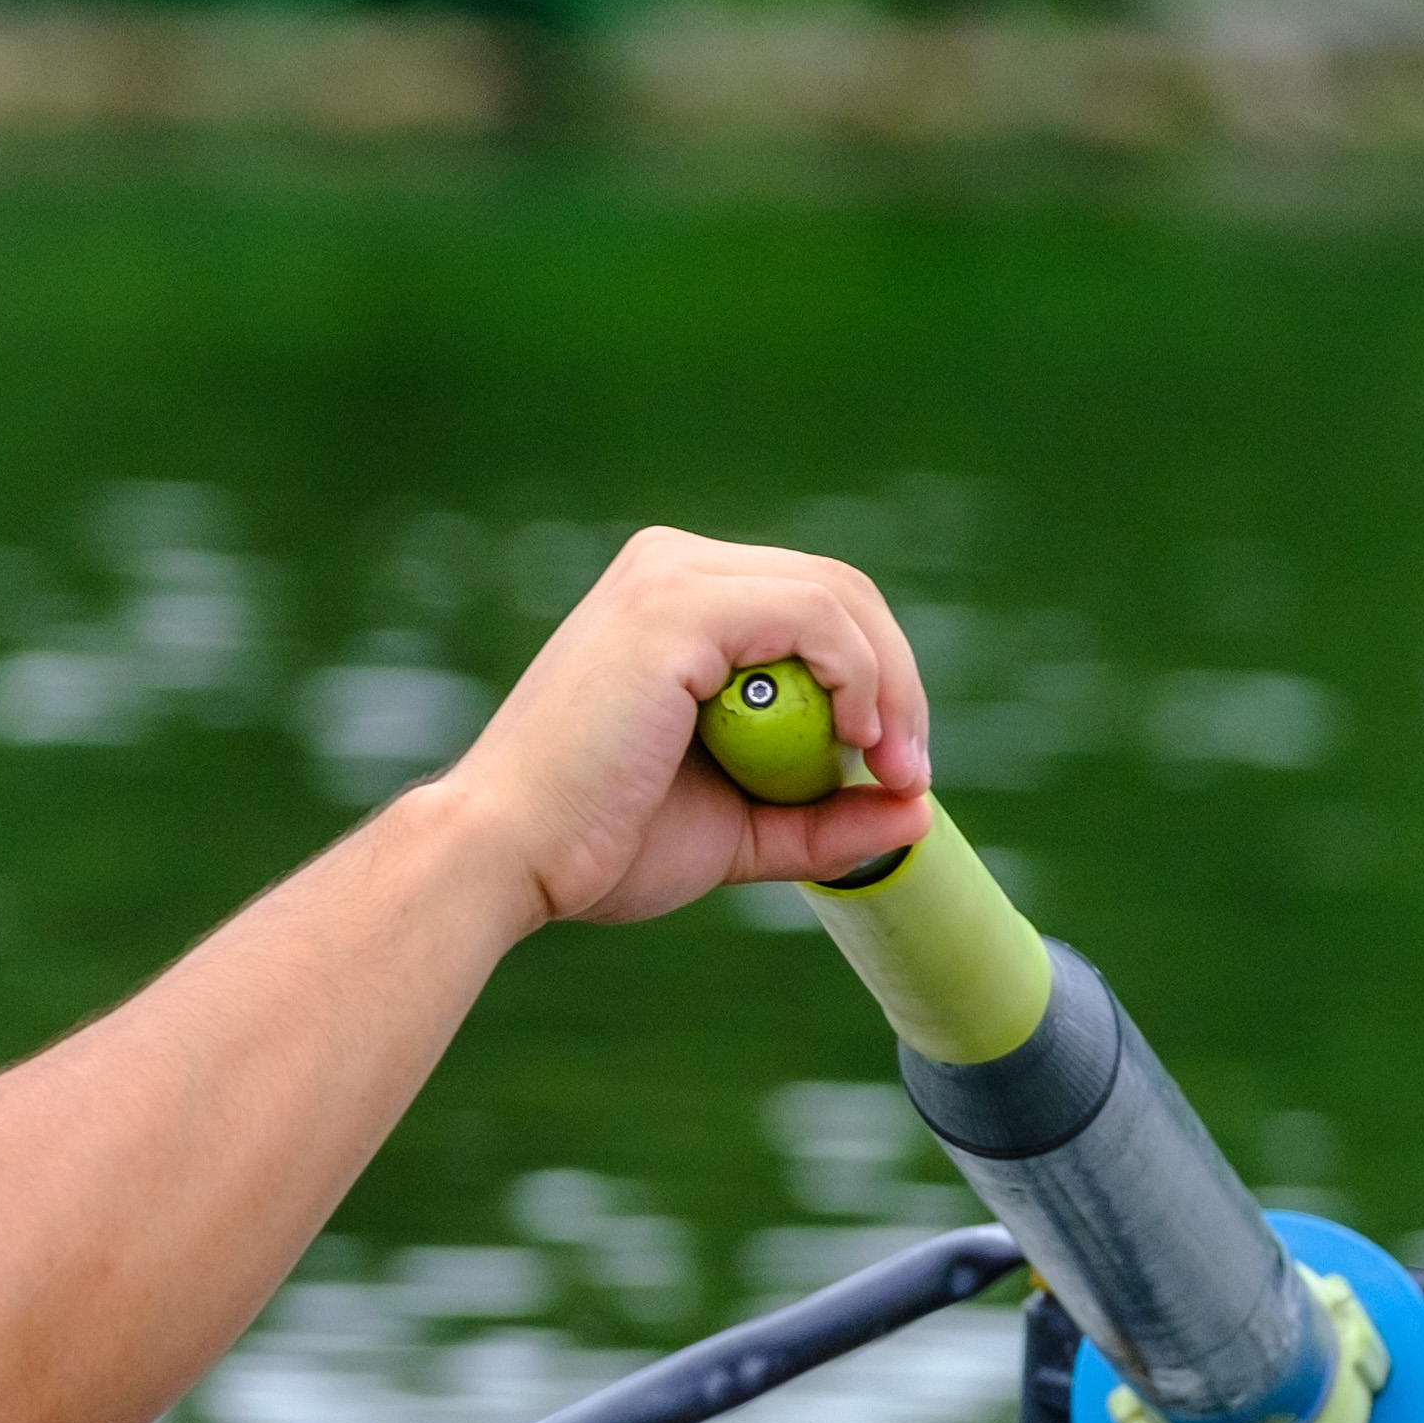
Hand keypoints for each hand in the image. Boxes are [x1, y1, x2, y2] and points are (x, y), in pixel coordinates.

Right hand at [415, 527, 932, 928]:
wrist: (506, 858)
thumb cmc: (599, 847)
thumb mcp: (738, 829)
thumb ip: (820, 818)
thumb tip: (917, 812)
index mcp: (675, 598)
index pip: (816, 605)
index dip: (880, 679)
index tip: (896, 772)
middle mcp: (671, 564)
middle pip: (839, 587)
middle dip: (899, 680)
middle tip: (909, 773)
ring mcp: (671, 575)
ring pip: (838, 595)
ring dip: (890, 684)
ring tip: (888, 767)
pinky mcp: (676, 605)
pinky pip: (814, 614)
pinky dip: (859, 677)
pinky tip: (852, 740)